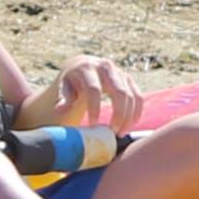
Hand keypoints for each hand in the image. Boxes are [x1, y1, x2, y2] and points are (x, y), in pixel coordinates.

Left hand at [26, 57, 140, 137]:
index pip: (94, 90)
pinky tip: (132, 123)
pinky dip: (137, 111)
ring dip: (129, 116)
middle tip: (113, 132)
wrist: (82, 67)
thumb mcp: (63, 87)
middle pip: (118, 92)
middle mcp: (106, 66)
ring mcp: (119, 72)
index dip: (94, 109)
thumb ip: (62, 98)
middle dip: (118, 114)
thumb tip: (60, 109)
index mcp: (87, 68)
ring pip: (130, 95)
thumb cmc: (71, 82)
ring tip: (121, 132)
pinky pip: (138, 96)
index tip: (93, 126)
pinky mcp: (128, 79)